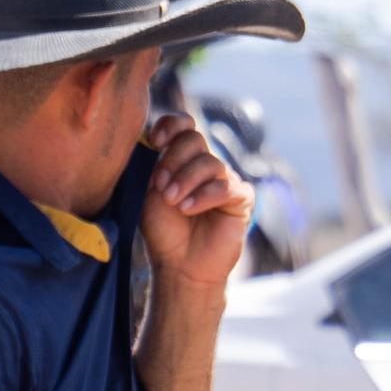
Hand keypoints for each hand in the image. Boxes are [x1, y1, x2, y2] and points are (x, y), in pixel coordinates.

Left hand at [141, 114, 254, 287]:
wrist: (180, 265)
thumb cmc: (163, 231)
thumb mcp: (148, 193)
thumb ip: (152, 164)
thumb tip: (149, 136)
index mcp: (182, 159)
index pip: (183, 125)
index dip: (170, 126)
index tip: (155, 142)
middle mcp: (204, 165)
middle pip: (194, 139)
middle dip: (174, 159)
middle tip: (162, 186)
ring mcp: (225, 180)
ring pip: (210, 162)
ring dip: (187, 180)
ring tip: (174, 202)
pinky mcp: (241, 199)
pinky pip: (226, 186)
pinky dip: (204, 195)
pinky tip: (189, 209)